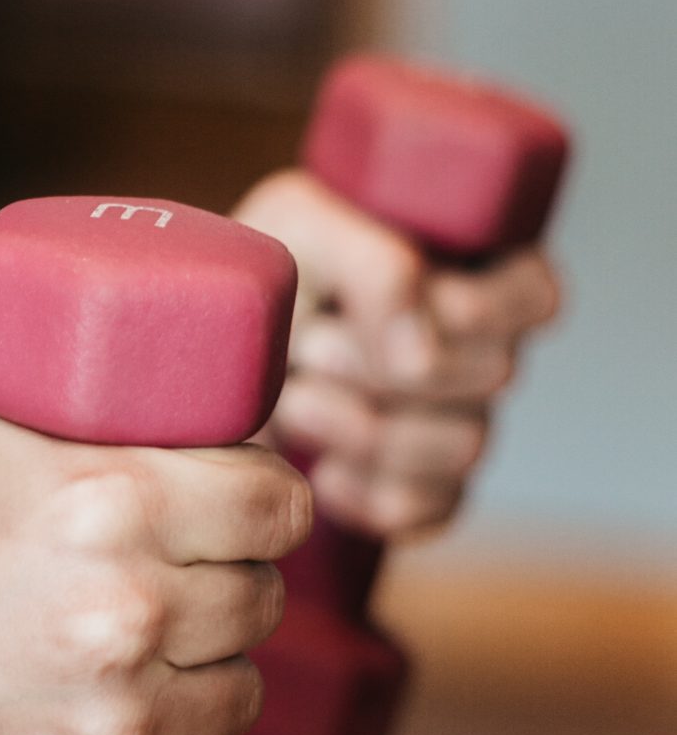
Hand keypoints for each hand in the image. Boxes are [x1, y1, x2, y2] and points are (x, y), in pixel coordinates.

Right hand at [0, 371, 309, 734]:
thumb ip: (61, 362)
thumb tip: (153, 314)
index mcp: (110, 500)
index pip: (279, 504)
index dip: (260, 507)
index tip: (232, 517)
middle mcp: (127, 613)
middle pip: (262, 598)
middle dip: (220, 590)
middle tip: (155, 590)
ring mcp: (120, 727)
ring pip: (238, 695)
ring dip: (197, 679)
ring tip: (117, 665)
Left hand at [236, 170, 562, 540]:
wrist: (198, 361)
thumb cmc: (259, 276)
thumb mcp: (298, 226)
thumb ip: (373, 263)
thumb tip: (421, 355)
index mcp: (469, 268)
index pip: (536, 295)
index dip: (478, 307)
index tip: (401, 300)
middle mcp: (478, 350)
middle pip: (494, 374)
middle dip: (384, 363)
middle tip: (309, 346)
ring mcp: (455, 425)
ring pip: (462, 446)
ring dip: (360, 424)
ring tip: (292, 399)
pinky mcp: (421, 490)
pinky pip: (426, 509)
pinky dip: (360, 492)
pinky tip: (315, 466)